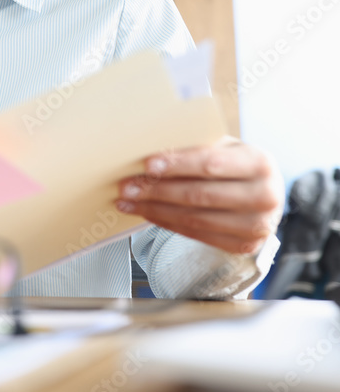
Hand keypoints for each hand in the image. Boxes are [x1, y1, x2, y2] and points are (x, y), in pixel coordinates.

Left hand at [116, 137, 283, 254]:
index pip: (211, 164)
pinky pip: (195, 233)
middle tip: (127, 185)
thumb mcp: (224, 147)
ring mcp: (256, 226)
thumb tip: (150, 145)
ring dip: (154, 209)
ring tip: (128, 200)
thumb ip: (197, 145)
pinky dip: (165, 222)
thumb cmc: (236, 164)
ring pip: (193, 217)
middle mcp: (265, 197)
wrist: (263, 194)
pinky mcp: (242, 245)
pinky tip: (145, 212)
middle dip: (157, 190)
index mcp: (260, 163)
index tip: (147, 164)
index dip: (177, 164)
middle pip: (199, 194)